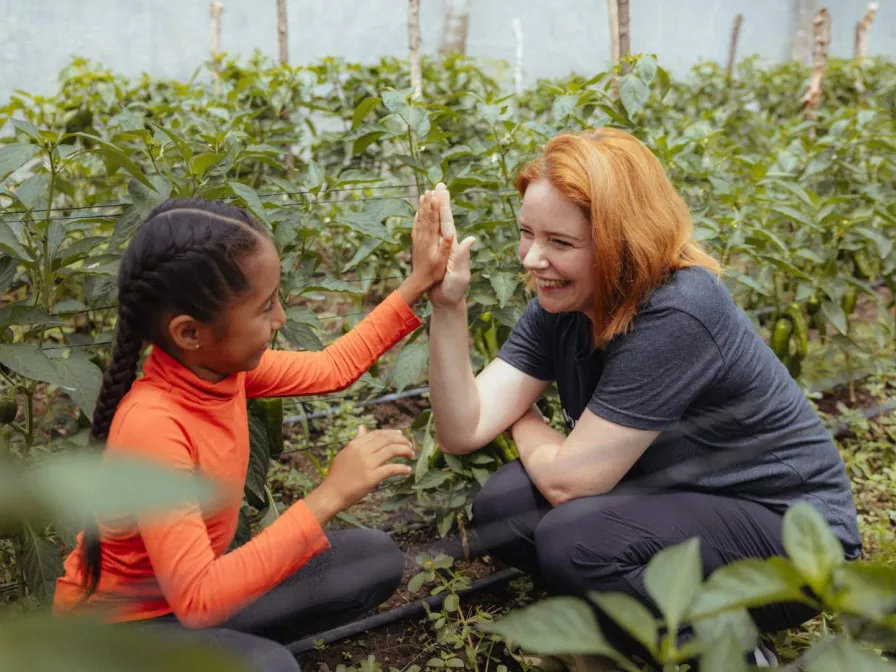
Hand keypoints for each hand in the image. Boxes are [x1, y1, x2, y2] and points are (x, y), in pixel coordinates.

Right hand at [319, 426, 414, 510]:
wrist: (331, 494)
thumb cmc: (337, 476)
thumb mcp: (345, 454)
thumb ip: (356, 441)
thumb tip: (362, 428)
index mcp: (355, 445)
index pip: (378, 434)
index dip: (392, 433)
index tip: (401, 435)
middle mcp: (362, 451)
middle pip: (387, 440)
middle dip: (402, 440)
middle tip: (410, 445)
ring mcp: (367, 464)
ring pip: (392, 450)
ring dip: (405, 451)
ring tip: (411, 454)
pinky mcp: (371, 477)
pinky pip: (391, 469)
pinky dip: (402, 468)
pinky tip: (407, 470)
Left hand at [409, 189, 453, 291]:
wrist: (418, 281)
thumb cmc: (434, 273)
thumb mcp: (443, 261)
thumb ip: (447, 246)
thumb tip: (453, 233)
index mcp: (431, 240)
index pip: (434, 220)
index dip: (436, 207)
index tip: (437, 195)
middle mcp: (423, 237)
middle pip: (426, 216)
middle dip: (429, 202)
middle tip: (431, 189)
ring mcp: (418, 239)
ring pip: (420, 219)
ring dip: (422, 207)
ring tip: (423, 195)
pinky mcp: (415, 243)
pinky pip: (416, 227)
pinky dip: (417, 218)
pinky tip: (417, 213)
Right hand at [429, 183, 475, 307]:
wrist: (448, 301)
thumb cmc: (455, 291)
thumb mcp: (460, 274)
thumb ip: (463, 257)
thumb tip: (471, 239)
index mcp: (453, 246)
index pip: (448, 222)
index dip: (444, 206)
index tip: (442, 190)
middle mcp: (448, 245)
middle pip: (443, 219)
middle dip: (440, 202)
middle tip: (438, 185)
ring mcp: (442, 249)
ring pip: (435, 225)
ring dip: (433, 211)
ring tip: (430, 197)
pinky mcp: (436, 256)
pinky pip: (429, 236)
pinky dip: (426, 226)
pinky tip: (424, 221)